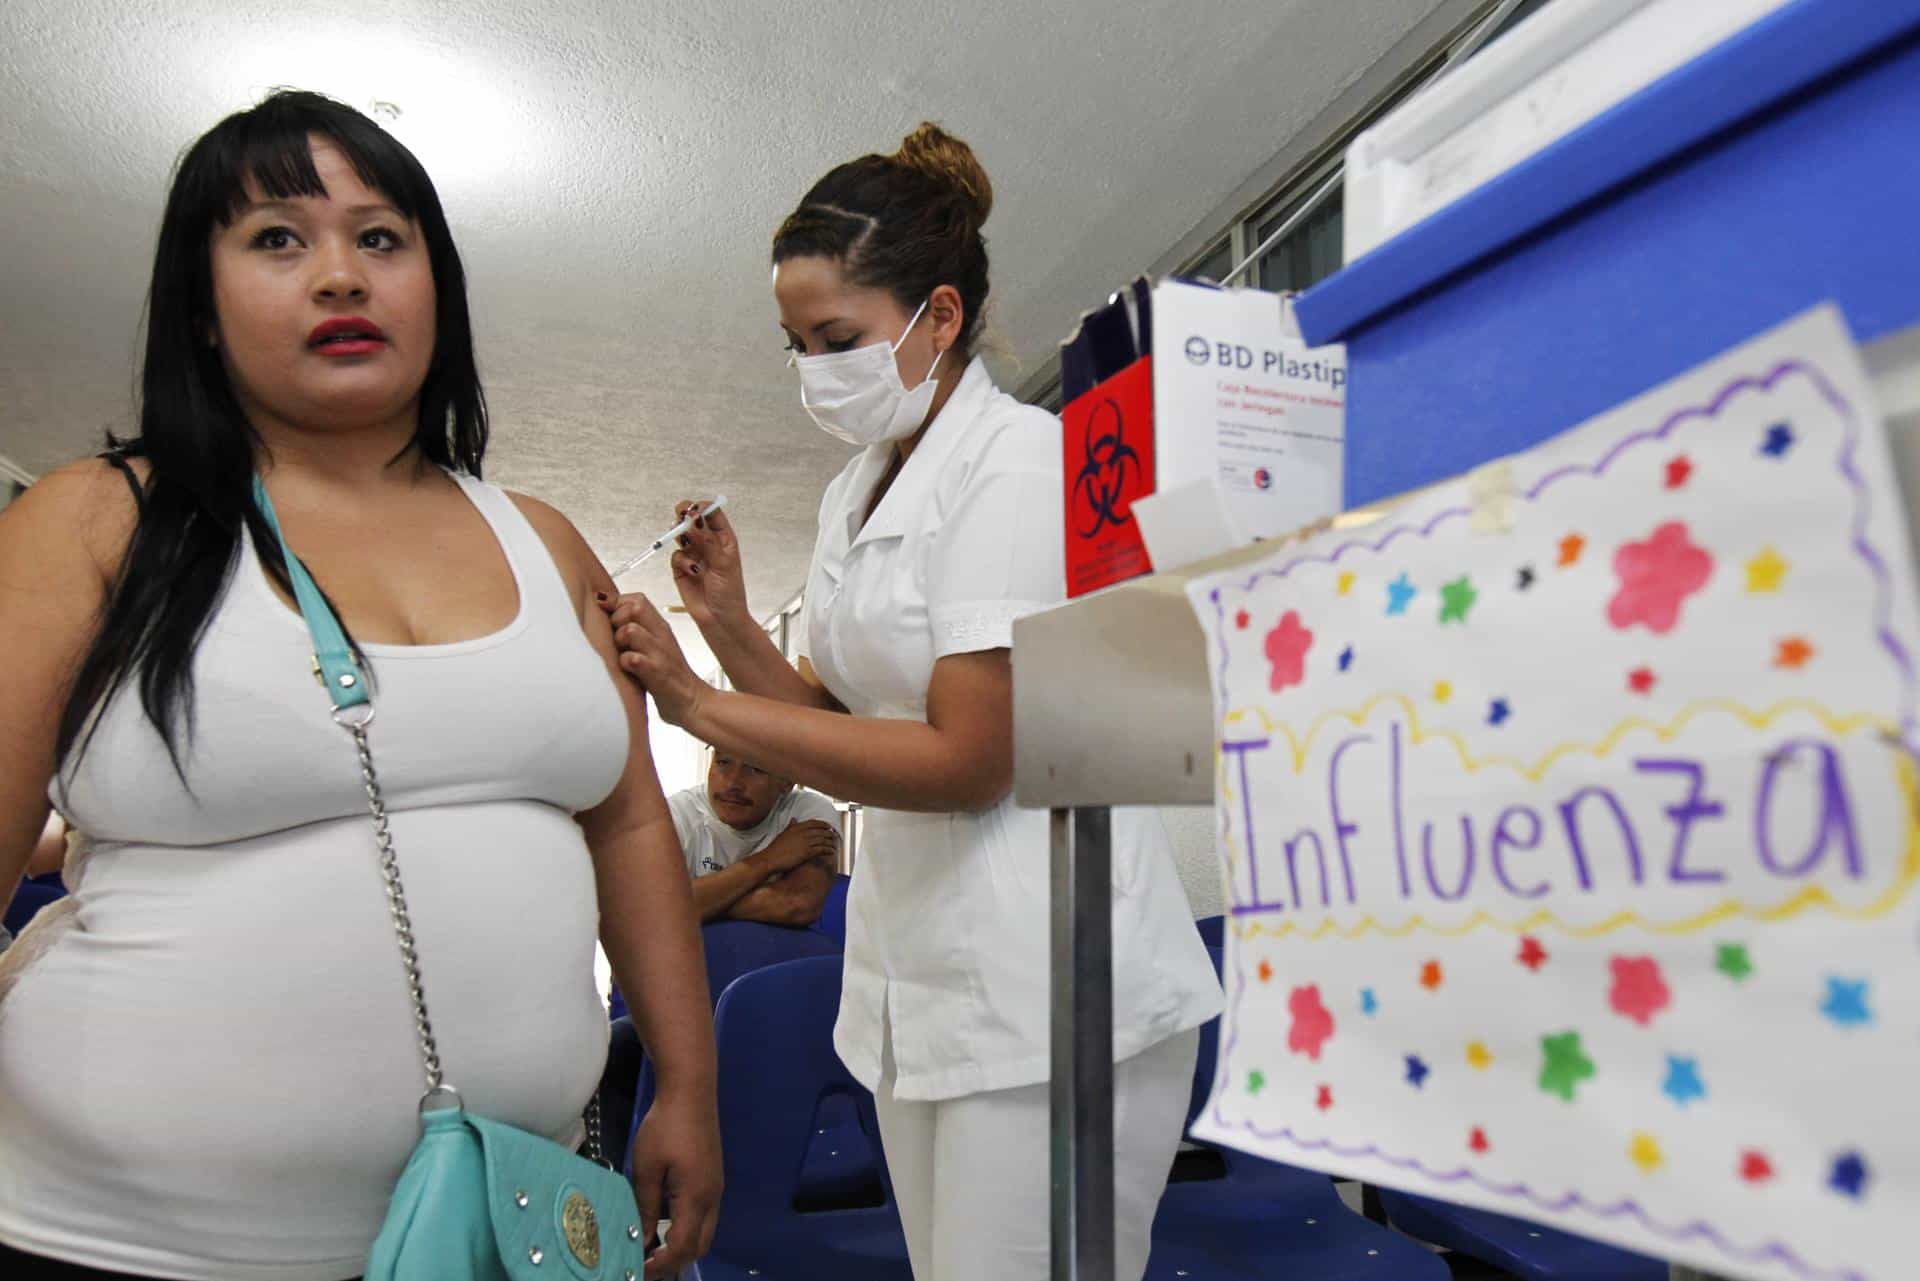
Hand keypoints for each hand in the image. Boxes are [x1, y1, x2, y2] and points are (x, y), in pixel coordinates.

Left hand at [608, 594, 711, 727]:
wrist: (693, 703)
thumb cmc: (668, 676)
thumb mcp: (655, 645)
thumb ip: (637, 628)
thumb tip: (607, 609)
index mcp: (661, 627)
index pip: (637, 599)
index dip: (618, 605)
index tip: (611, 620)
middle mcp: (662, 636)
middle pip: (635, 607)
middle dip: (617, 619)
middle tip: (617, 639)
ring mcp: (660, 654)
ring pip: (630, 630)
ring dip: (619, 641)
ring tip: (622, 654)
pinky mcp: (656, 673)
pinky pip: (633, 659)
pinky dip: (625, 663)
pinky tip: (628, 670)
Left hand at [628, 1089, 721, 1278]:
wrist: (691, 1091)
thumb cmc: (665, 1126)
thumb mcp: (646, 1167)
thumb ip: (646, 1206)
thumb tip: (643, 1238)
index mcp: (696, 1197)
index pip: (682, 1247)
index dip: (661, 1264)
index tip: (639, 1269)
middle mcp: (712, 1197)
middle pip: (700, 1246)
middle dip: (675, 1262)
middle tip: (646, 1264)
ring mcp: (716, 1187)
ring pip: (705, 1232)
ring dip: (682, 1246)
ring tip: (652, 1248)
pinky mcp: (713, 1178)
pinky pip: (705, 1216)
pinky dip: (687, 1230)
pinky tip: (665, 1224)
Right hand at [667, 500, 748, 630]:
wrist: (719, 619)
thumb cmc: (730, 593)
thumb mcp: (723, 563)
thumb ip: (708, 540)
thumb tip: (695, 518)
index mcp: (724, 538)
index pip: (712, 513)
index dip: (702, 508)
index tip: (695, 510)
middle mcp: (708, 543)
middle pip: (692, 519)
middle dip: (685, 515)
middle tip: (681, 514)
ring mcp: (694, 554)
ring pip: (681, 534)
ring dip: (681, 535)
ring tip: (687, 541)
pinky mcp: (681, 568)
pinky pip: (676, 555)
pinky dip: (682, 561)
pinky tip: (693, 571)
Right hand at [758, 819, 839, 874]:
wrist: (771, 858)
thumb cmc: (775, 848)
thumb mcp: (783, 833)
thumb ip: (790, 826)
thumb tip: (794, 819)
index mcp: (797, 827)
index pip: (814, 823)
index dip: (823, 824)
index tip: (829, 826)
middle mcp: (803, 833)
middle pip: (821, 831)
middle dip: (829, 833)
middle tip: (835, 836)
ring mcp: (805, 842)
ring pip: (823, 840)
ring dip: (831, 842)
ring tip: (835, 844)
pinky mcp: (807, 852)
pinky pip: (821, 849)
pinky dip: (828, 850)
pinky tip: (832, 851)